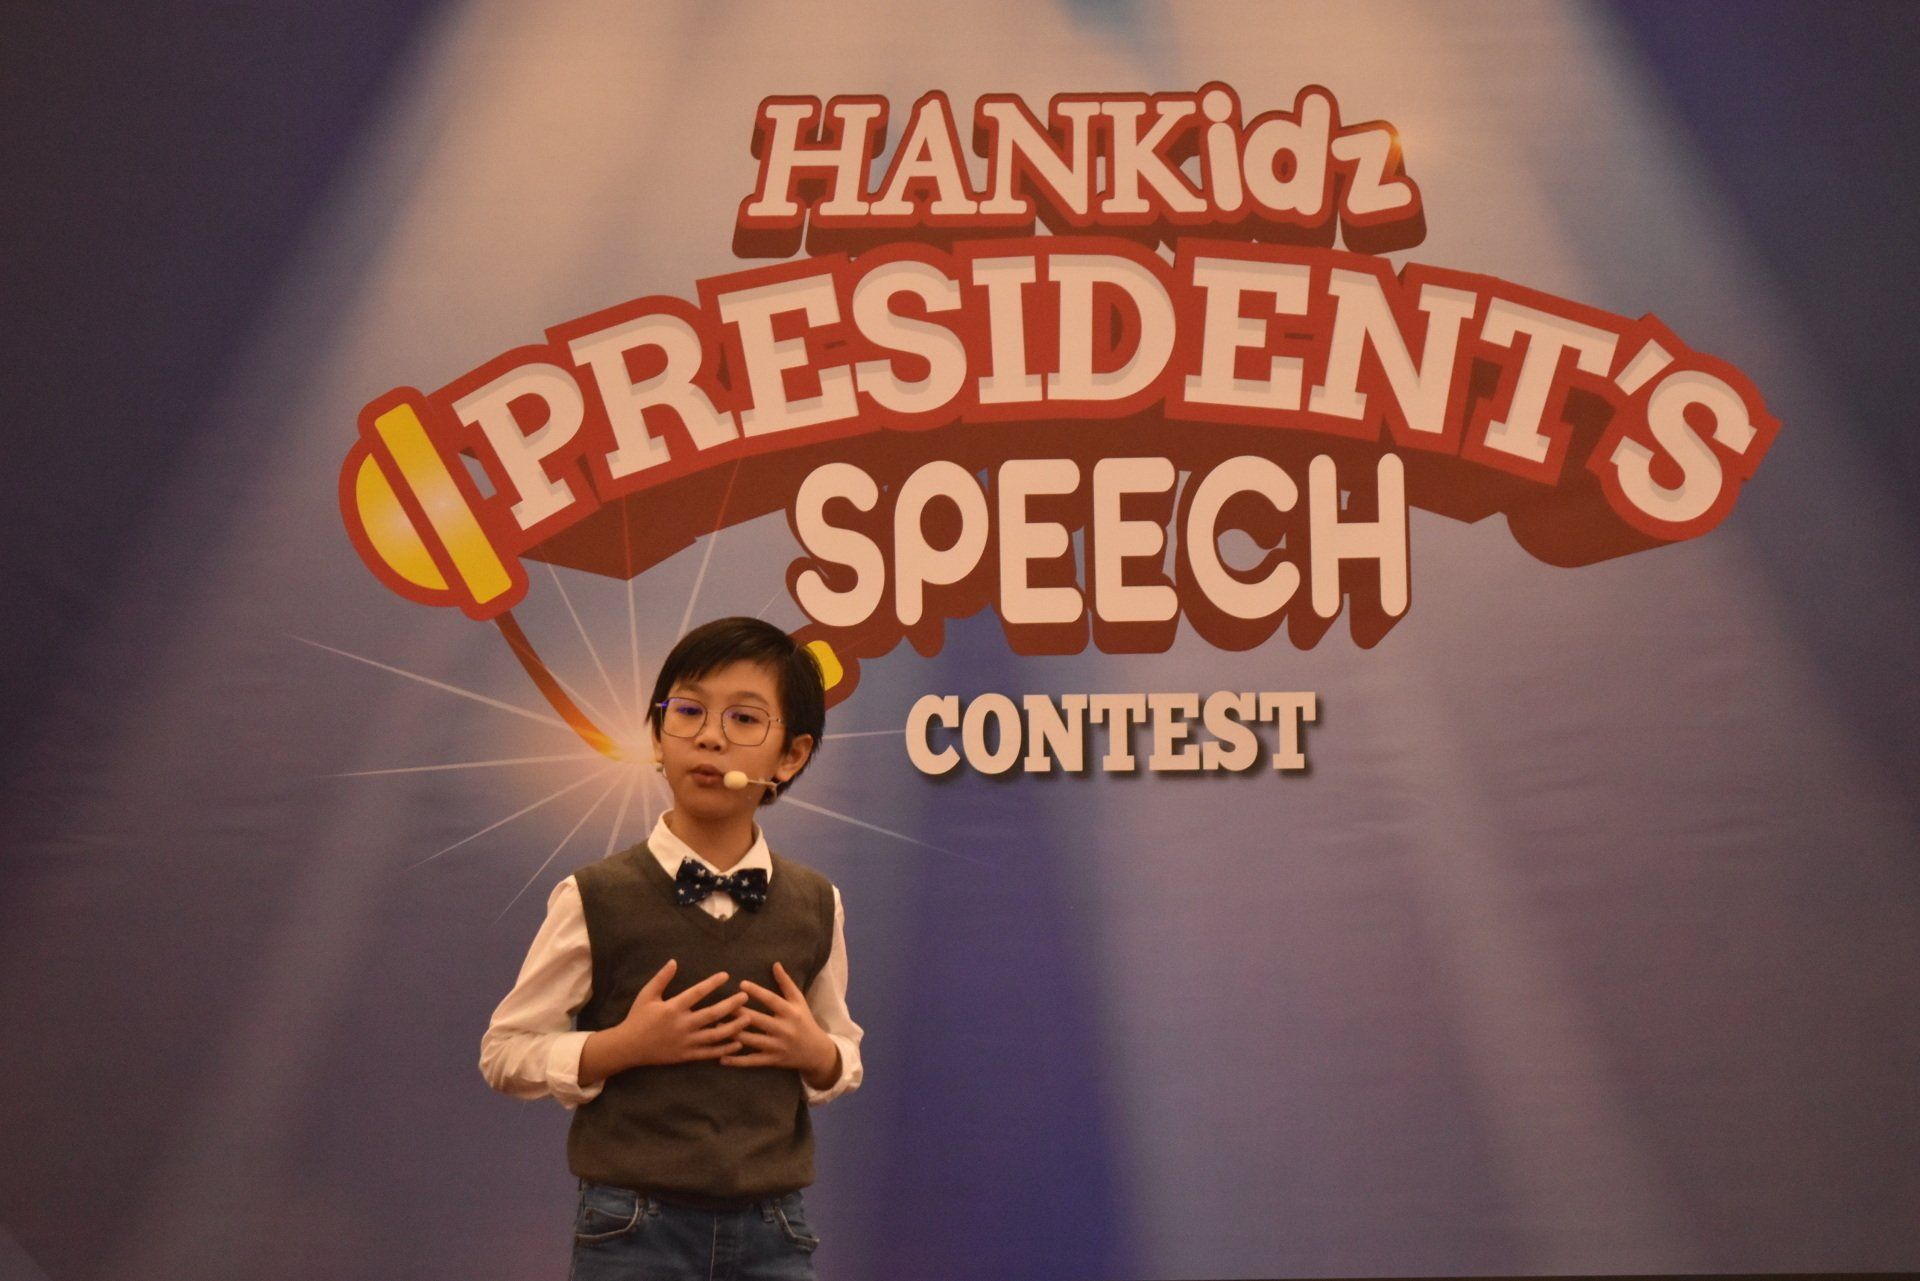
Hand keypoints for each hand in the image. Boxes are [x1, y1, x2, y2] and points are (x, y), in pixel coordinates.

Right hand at [613, 959, 751, 1067]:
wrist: (628, 1047)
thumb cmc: (638, 1017)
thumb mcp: (646, 995)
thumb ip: (661, 978)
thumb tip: (674, 961)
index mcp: (672, 1008)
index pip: (697, 993)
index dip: (712, 983)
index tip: (726, 976)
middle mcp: (681, 1025)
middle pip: (712, 1014)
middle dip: (731, 1005)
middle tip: (745, 996)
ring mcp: (685, 1042)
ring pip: (715, 1035)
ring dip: (733, 1027)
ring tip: (748, 1018)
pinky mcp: (686, 1055)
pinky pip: (709, 1053)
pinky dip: (725, 1048)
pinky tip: (738, 1042)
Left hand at [723, 962, 839, 1087]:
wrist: (816, 1052)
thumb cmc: (804, 1021)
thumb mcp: (799, 1001)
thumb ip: (786, 983)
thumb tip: (775, 963)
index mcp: (791, 1012)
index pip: (772, 1000)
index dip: (757, 992)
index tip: (741, 984)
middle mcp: (784, 1029)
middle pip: (759, 1020)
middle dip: (740, 1013)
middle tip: (721, 1007)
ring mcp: (777, 1047)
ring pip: (752, 1041)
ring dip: (733, 1035)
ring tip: (716, 1027)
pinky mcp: (772, 1061)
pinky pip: (752, 1061)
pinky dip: (737, 1061)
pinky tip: (721, 1058)